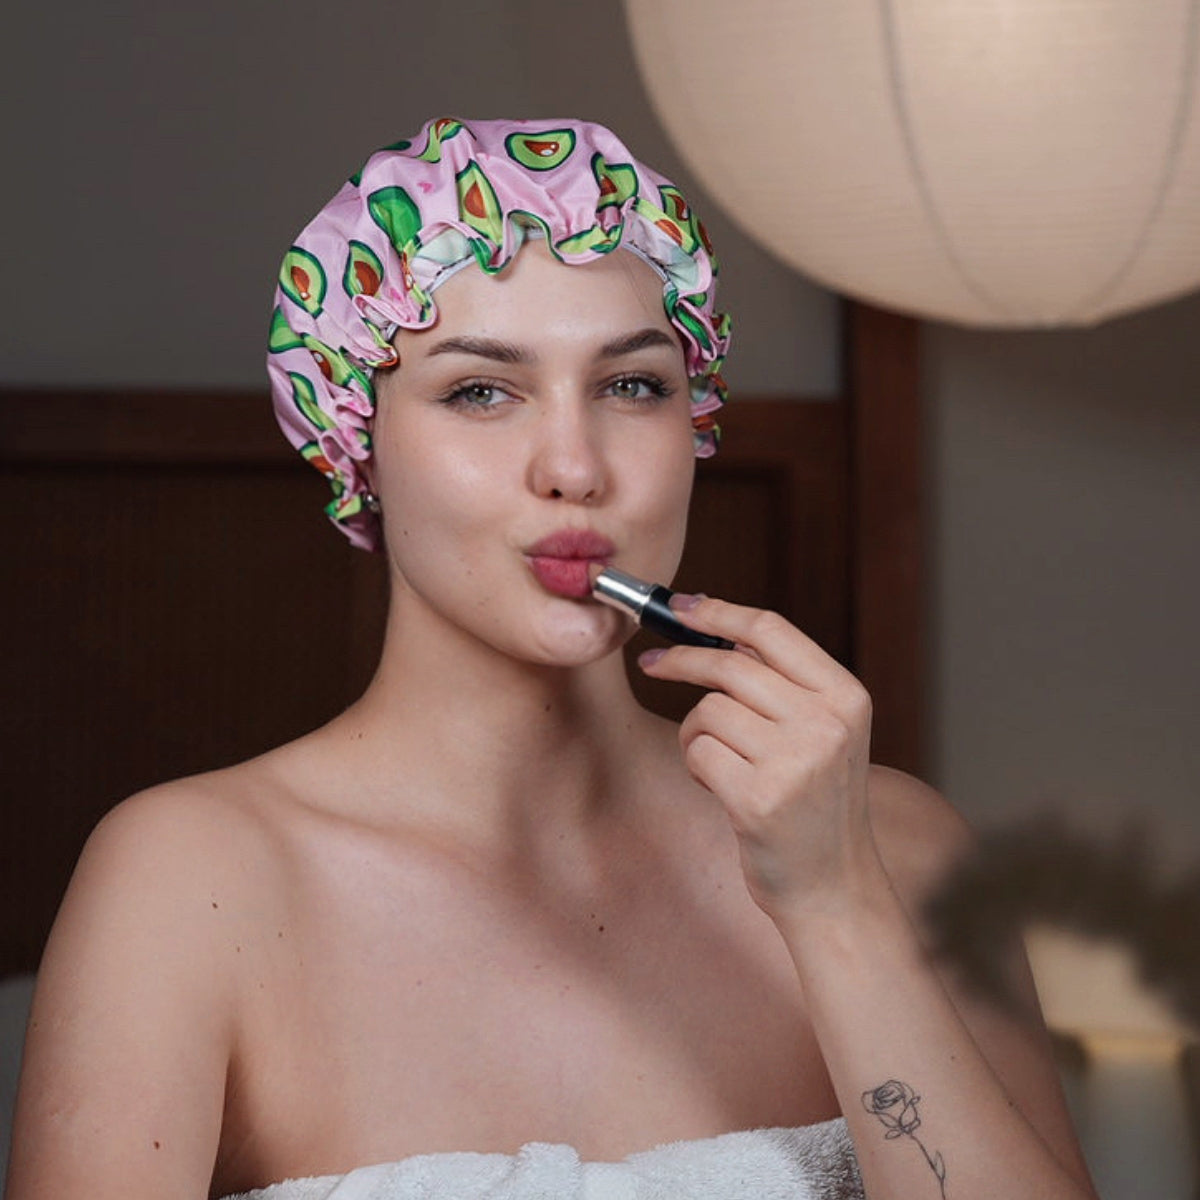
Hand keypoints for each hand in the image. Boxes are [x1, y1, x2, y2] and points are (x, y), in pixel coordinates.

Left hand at [639, 595, 884, 919]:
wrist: (833, 884)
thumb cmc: (814, 800)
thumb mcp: (821, 731)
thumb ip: (780, 680)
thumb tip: (706, 621)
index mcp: (846, 696)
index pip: (771, 630)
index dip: (717, 612)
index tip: (679, 606)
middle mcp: (827, 724)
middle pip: (729, 666)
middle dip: (681, 660)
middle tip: (653, 663)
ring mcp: (795, 763)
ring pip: (707, 711)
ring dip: (697, 732)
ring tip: (722, 762)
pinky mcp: (758, 800)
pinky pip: (698, 751)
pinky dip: (695, 764)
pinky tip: (721, 787)